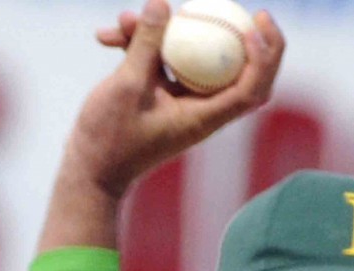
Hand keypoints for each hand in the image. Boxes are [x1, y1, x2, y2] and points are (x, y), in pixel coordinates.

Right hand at [38, 0, 283, 249]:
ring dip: (162, 33)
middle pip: (237, 74)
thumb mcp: (127, 86)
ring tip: (123, 20)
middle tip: (254, 12)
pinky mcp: (160, 95)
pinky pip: (161, 62)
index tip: (252, 27)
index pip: (250, 91)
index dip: (262, 59)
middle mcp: (199, 110)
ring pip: (188, 59)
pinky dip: (139, 45)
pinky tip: (107, 36)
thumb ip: (147, 46)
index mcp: (204, 118)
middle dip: (251, 43)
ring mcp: (180, 101)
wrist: (91, 170)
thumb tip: (164, 4)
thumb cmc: (110, 138)